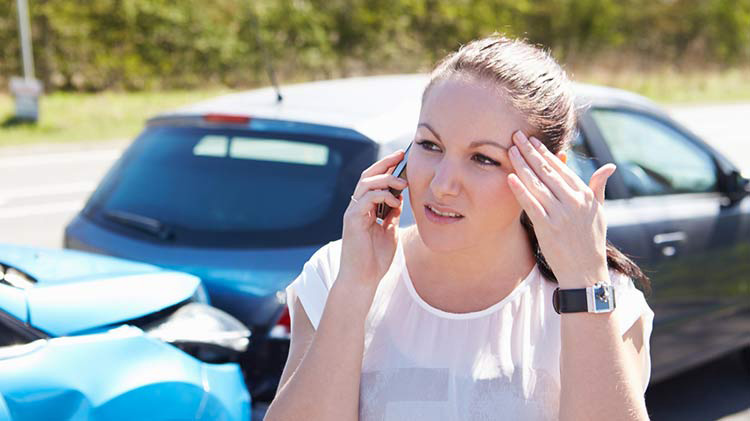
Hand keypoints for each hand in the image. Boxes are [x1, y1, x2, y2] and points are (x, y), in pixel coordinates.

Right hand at [338, 149, 407, 291]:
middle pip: (368, 176)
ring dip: (386, 179)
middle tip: (401, 156)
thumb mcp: (389, 232)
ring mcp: (353, 212)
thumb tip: (400, 199)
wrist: (363, 280)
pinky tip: (395, 201)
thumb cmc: (375, 260)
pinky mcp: (352, 220)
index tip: (403, 158)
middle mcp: (357, 207)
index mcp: (366, 209)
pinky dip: (382, 195)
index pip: (374, 181)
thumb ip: (392, 215)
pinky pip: (366, 199)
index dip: (387, 168)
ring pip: (366, 183)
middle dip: (385, 164)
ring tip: (403, 183)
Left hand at [506, 131, 615, 287]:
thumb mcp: (599, 212)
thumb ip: (598, 188)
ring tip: (509, 150)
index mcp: (585, 195)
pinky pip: (531, 205)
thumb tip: (609, 167)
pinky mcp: (547, 227)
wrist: (585, 271)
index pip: (562, 168)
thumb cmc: (591, 241)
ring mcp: (560, 214)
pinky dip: (520, 190)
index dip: (546, 153)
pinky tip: (510, 177)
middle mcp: (573, 202)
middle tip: (516, 136)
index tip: (533, 141)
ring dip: (522, 165)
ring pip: (537, 184)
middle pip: (547, 171)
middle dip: (530, 152)